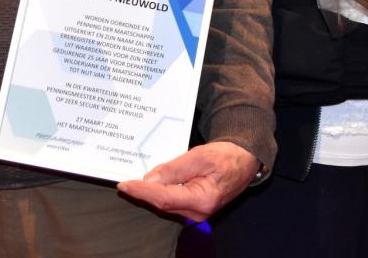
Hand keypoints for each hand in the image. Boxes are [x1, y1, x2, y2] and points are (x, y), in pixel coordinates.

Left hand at [116, 141, 259, 220]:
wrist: (245, 160)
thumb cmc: (226, 156)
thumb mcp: (200, 156)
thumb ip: (174, 169)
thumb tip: (149, 179)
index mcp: (202, 200)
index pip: (164, 198)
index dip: (142, 191)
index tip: (124, 184)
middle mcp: (199, 212)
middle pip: (162, 204)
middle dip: (142, 193)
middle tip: (123, 182)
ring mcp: (197, 212)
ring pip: (165, 204)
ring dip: (149, 193)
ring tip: (131, 183)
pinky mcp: (195, 207)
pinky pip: (172, 201)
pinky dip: (159, 193)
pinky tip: (148, 185)